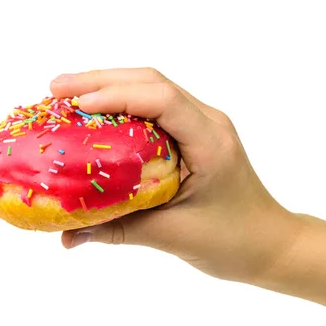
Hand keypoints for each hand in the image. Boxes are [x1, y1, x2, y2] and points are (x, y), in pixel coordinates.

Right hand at [50, 68, 302, 284]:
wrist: (270, 244)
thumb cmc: (234, 241)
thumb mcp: (174, 237)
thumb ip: (118, 231)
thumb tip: (67, 235)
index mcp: (210, 142)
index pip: (161, 99)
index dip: (115, 95)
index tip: (75, 105)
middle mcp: (209, 123)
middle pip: (152, 82)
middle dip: (101, 81)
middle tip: (55, 90)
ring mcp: (203, 125)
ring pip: (152, 90)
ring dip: (109, 87)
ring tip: (66, 96)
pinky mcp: (195, 136)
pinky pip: (155, 109)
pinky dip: (122, 106)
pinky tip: (96, 117)